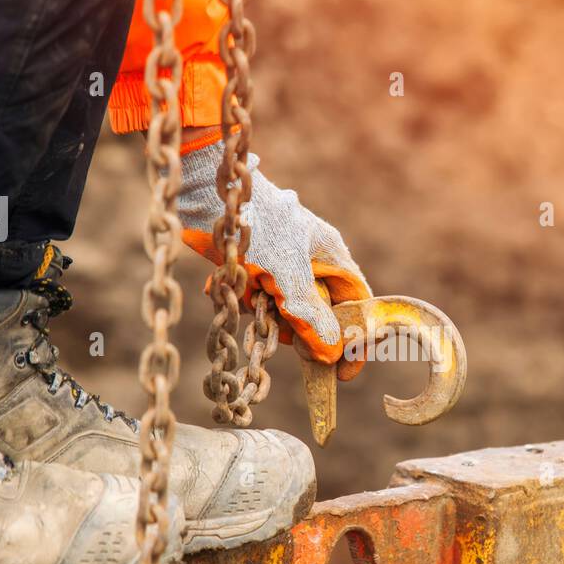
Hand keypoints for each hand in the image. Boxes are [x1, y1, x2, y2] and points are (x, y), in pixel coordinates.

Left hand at [176, 136, 371, 378]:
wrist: (206, 190)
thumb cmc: (257, 225)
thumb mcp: (287, 276)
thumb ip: (310, 315)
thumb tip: (331, 354)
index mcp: (331, 254)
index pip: (357, 304)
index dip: (355, 339)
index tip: (342, 373)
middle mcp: (310, 257)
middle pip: (317, 310)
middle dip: (294, 324)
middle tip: (275, 326)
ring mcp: (281, 258)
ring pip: (282, 305)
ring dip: (260, 309)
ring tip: (243, 294)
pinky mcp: (252, 260)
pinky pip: (255, 292)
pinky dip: (240, 295)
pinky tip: (221, 285)